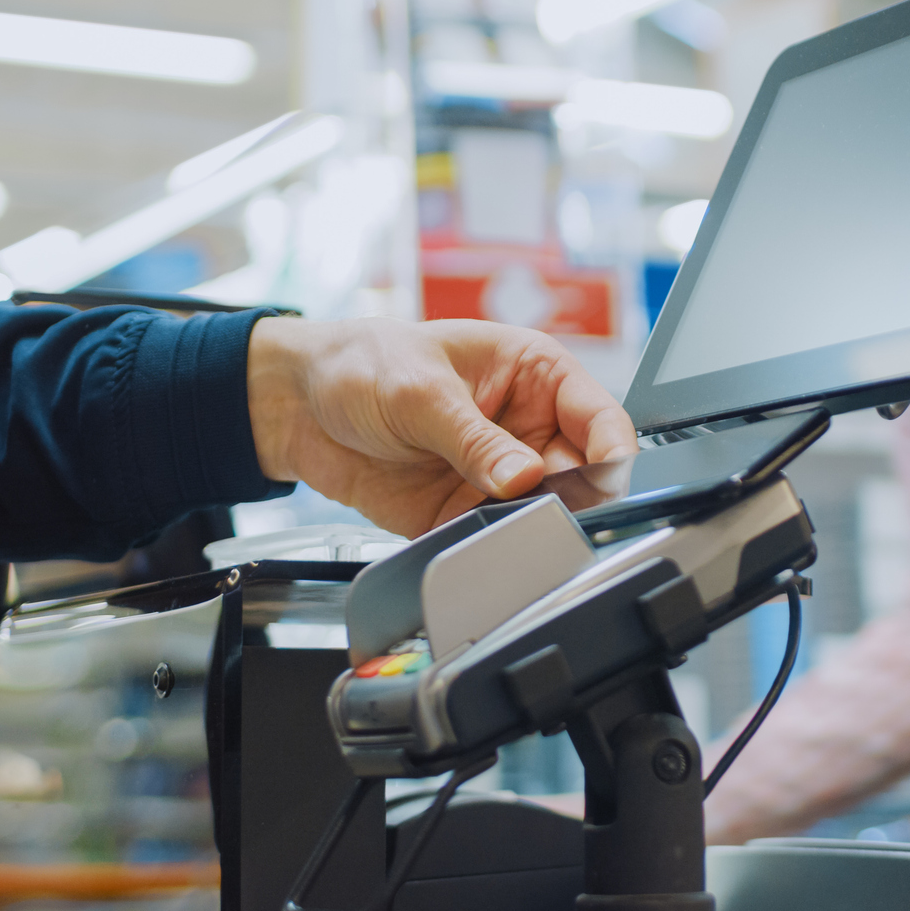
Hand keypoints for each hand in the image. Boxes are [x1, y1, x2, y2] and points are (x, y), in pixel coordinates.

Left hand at [245, 316, 635, 536]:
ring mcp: (499, 473)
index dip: (612, 449)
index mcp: (535, 375)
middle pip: (584, 475)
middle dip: (572, 497)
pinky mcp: (465, 512)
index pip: (600, 417)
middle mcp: (527, 427)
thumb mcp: (421, 390)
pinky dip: (488, 547)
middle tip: (541, 505)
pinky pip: (494, 540)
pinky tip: (471, 538)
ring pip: (545, 514)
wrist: (296, 406)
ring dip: (530, 526)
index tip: (606, 477)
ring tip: (499, 519)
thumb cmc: (362, 363)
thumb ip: (474, 438)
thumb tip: (525, 477)